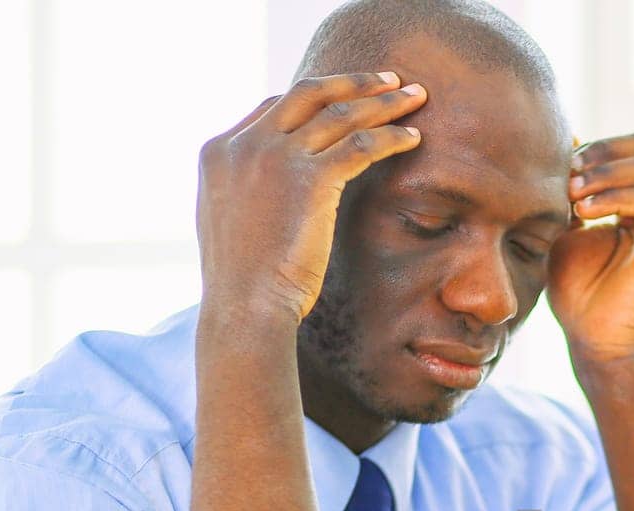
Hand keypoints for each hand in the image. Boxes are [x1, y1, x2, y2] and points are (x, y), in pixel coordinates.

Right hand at [196, 72, 426, 323]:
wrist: (244, 308)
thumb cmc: (244, 283)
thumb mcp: (231, 224)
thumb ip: (247, 193)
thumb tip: (276, 193)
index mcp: (218, 151)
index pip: (273, 107)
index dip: (313, 100)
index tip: (345, 99)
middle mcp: (243, 145)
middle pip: (307, 93)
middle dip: (352, 82)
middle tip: (388, 80)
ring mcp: (274, 157)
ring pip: (340, 114)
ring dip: (382, 102)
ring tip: (415, 98)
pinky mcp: (309, 178)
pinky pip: (360, 145)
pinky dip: (390, 137)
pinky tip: (412, 139)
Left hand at [547, 134, 633, 368]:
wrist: (597, 341)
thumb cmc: (579, 291)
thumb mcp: (566, 226)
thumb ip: (571, 187)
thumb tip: (567, 137)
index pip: (631, 147)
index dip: (596, 148)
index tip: (559, 168)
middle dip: (601, 154)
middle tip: (567, 175)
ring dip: (604, 175)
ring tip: (572, 197)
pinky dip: (614, 198)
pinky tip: (584, 213)